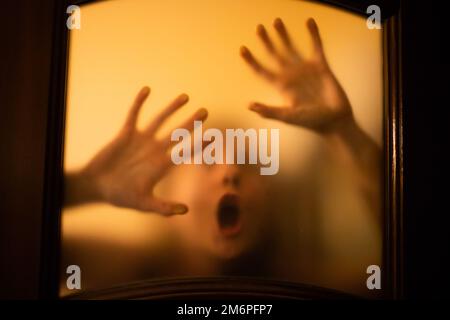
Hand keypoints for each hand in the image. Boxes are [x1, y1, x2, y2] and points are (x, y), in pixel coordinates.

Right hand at [65, 87, 207, 215]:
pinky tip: (147, 90)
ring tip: (186, 97)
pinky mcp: (126, 133)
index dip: (200, 145)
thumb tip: (185, 211)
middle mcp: (155, 150)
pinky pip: (134, 114)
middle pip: (178, 133)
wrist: (98, 186)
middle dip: (191, 122)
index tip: (214, 137)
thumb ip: (163, 207)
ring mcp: (142, 140)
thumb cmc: (120, 196)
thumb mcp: (143, 204)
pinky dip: (139, 102)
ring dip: (172, 108)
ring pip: (160, 120)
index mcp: (162, 165)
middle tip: (205, 111)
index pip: (185, 152)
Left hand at [240, 18, 353, 133]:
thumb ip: (269, 111)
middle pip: (274, 54)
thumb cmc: (310, 121)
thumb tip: (249, 106)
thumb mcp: (288, 116)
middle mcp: (290, 75)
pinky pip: (316, 47)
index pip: (262, 71)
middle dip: (266, 41)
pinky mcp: (320, 66)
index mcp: (281, 86)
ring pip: (290, 47)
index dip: (252, 61)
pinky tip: (309, 22)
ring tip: (277, 21)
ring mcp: (304, 69)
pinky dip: (313, 34)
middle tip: (258, 28)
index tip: (242, 49)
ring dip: (283, 35)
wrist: (334, 120)